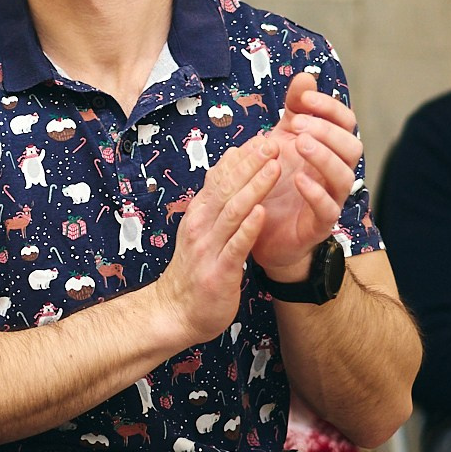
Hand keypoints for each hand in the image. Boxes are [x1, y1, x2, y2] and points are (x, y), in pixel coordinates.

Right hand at [152, 134, 279, 345]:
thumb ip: (216, 205)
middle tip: (273, 142)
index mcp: (199, 215)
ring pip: (232, 211)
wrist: (175, 313)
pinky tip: (263, 213)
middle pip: (226, 188)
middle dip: (251, 164)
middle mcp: (201, 226)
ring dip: (254, 187)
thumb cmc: (195, 272)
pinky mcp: (219, 272)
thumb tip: (230, 169)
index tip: (262, 138)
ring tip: (274, 167)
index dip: (241, 158)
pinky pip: (235, 246)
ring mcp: (208, 249)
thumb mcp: (202, 232)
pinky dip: (249, 228)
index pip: (219, 178)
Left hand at [251, 73, 361, 278]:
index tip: (302, 99)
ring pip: (345, 177)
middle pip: (352, 147)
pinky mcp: (318, 225)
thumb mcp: (279, 138)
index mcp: (329, 149)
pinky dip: (316, 192)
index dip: (329, 107)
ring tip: (299, 144)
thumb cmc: (275, 180)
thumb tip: (306, 77)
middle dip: (327, 130)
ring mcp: (330, 199)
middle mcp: (335, 172)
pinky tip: (299, 179)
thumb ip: (294, 110)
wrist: (258, 228)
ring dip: (324, 156)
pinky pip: (328, 209)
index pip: (345, 123)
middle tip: (297, 122)